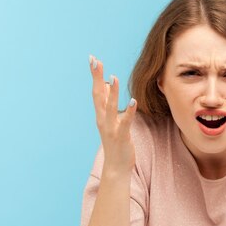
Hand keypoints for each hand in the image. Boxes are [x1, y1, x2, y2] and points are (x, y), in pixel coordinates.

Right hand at [89, 55, 137, 175]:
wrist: (115, 166)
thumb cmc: (115, 142)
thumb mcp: (111, 120)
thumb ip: (109, 103)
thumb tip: (108, 85)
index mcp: (101, 114)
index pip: (97, 91)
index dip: (95, 75)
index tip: (93, 59)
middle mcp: (102, 119)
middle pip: (98, 95)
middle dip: (97, 78)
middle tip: (95, 61)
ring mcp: (110, 128)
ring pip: (110, 107)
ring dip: (113, 93)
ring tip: (114, 77)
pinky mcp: (121, 136)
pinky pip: (125, 122)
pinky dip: (128, 111)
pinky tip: (133, 101)